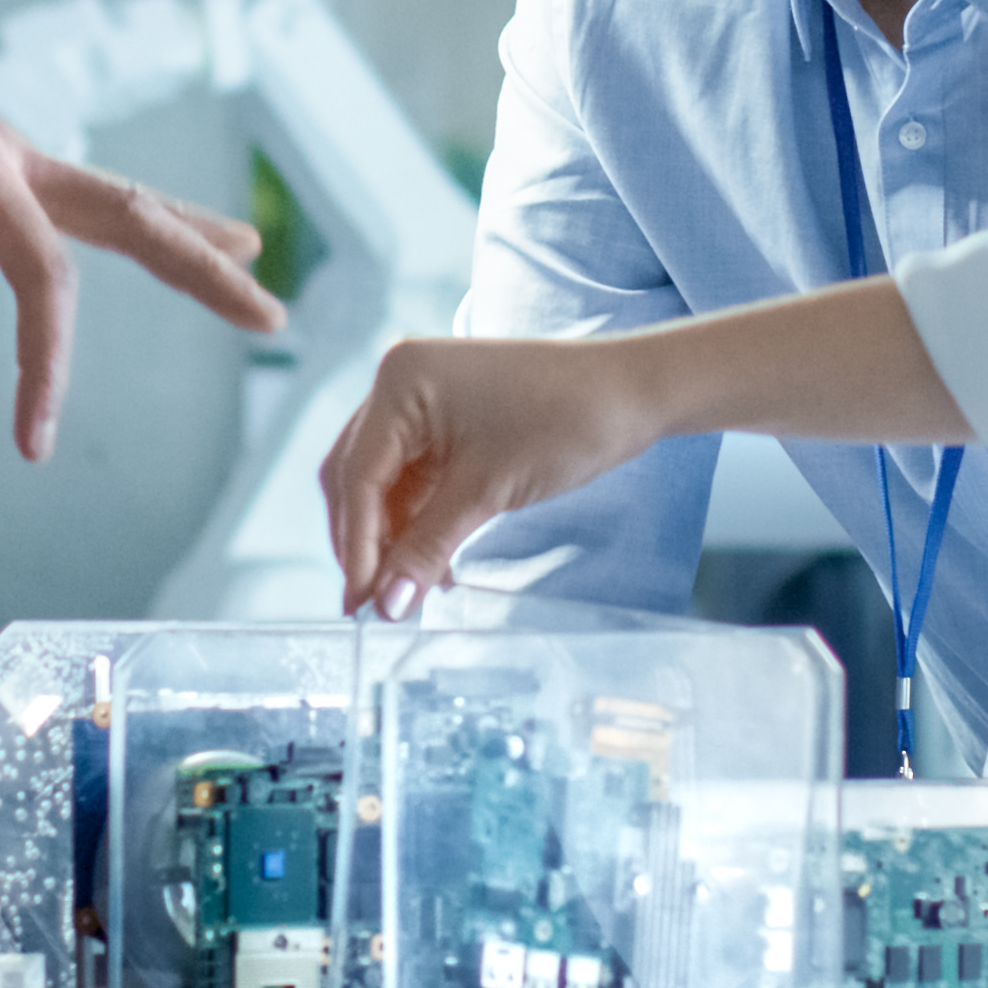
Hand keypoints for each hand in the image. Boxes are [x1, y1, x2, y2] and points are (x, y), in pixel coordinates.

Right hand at [318, 332, 684, 614]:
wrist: (631, 393)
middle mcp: (398, 383)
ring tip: (412, 593)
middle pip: (357, 478)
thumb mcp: (487, 492)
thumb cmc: (566, 422)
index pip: (356, 474)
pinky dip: (417, 523)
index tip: (362, 603)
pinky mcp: (445, 422)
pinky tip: (433, 565)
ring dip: (393, 538)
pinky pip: (413, 480)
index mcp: (399, 382)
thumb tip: (386, 605)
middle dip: (365, 543)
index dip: (356, 545)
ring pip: (382, 485)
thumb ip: (427, 548)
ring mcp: (421, 402)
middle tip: (374, 606)